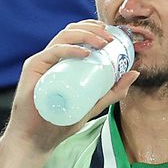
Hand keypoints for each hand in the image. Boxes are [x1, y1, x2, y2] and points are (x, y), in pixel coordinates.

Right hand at [5, 20, 138, 153]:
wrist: (36, 139)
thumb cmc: (61, 122)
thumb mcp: (94, 104)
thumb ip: (113, 91)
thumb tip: (134, 73)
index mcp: (63, 61)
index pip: (78, 35)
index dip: (95, 29)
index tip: (114, 36)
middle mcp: (51, 57)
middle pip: (72, 31)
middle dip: (93, 29)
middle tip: (111, 38)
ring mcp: (42, 61)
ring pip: (63, 36)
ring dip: (86, 35)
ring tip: (103, 43)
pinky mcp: (33, 68)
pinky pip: (52, 52)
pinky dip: (70, 49)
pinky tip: (85, 53)